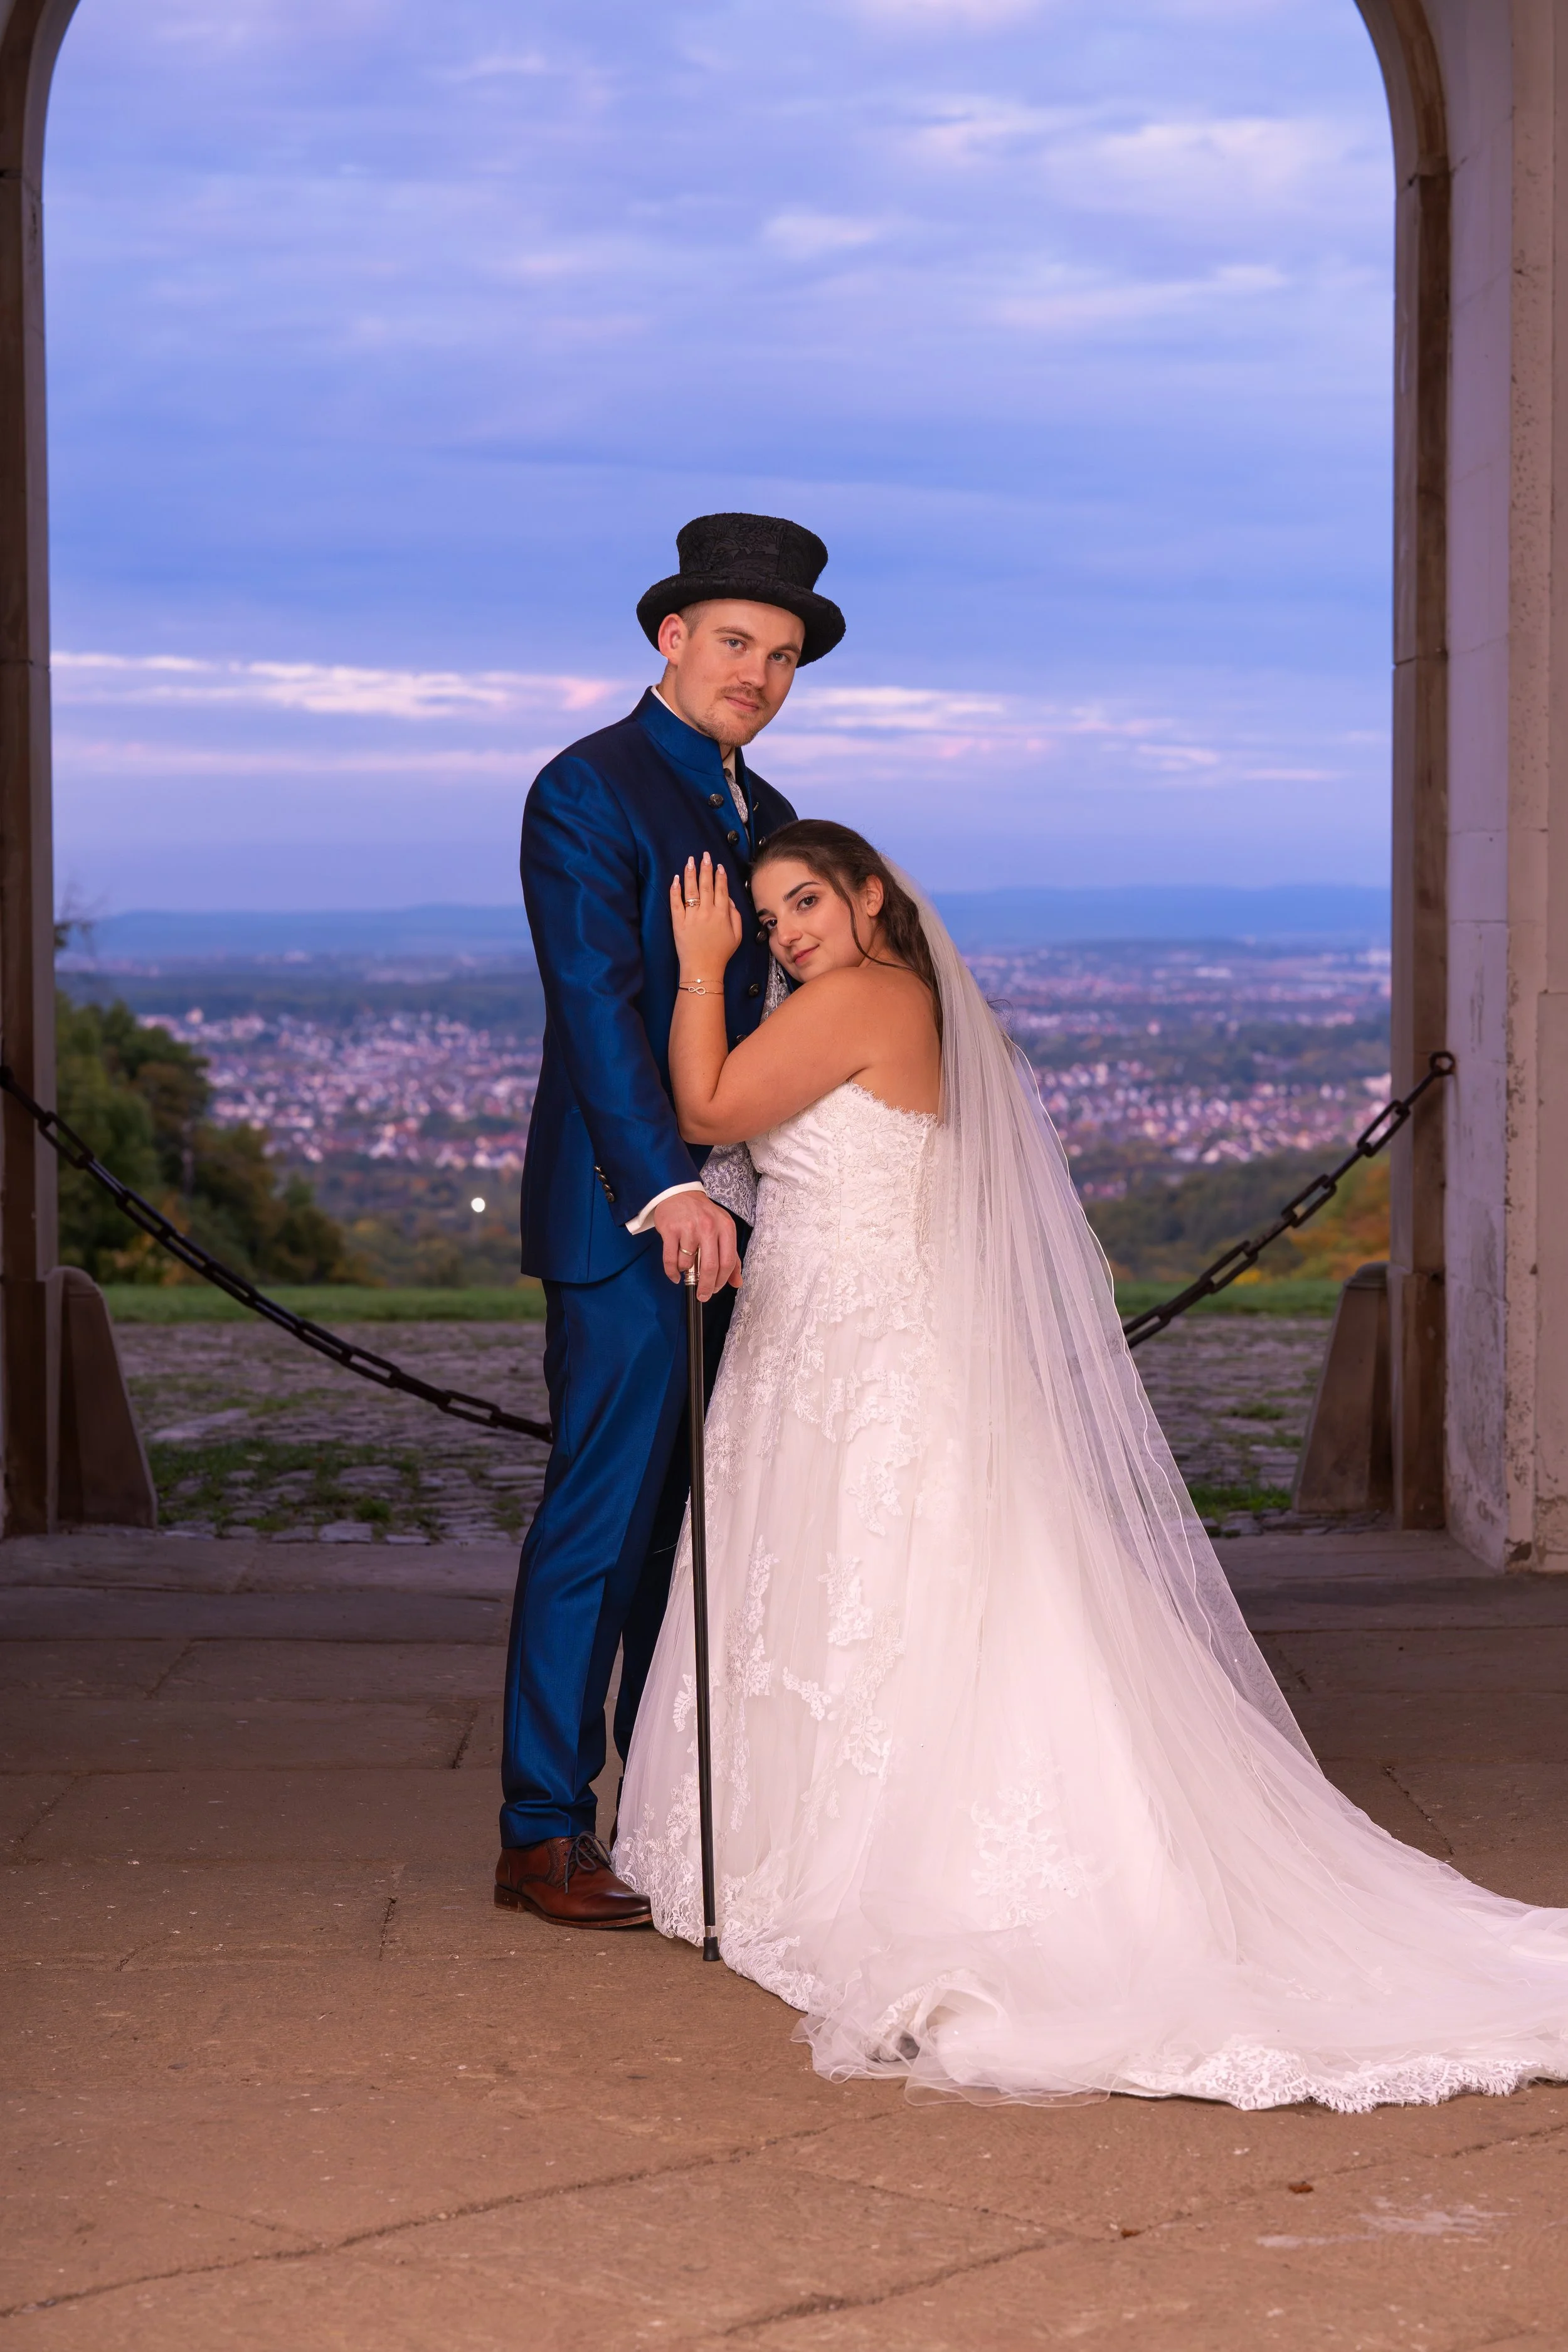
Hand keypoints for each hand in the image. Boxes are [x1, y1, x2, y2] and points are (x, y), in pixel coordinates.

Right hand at [651, 1189, 740, 1297]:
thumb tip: (737, 1283)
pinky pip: (670, 1260)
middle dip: (706, 1287)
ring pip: (688, 1264)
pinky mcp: (670, 1230)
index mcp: (726, 1228)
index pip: (728, 1262)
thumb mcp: (723, 1230)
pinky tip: (675, 1275)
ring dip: (686, 1273)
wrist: (679, 1193)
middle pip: (710, 1267)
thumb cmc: (702, 1214)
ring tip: (686, 1268)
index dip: (722, 1281)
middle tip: (702, 1295)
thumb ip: (732, 1257)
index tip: (715, 1290)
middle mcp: (709, 1227)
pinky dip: (672, 1273)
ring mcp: (688, 1228)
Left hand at [670, 853, 742, 984]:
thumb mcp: (737, 936)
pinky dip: (675, 890)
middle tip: (704, 855)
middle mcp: (707, 912)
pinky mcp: (678, 922)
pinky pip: (676, 903)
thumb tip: (729, 900)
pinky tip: (676, 879)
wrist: (703, 968)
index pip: (722, 889)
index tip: (718, 866)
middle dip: (705, 868)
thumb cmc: (721, 953)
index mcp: (722, 914)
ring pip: (691, 890)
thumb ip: (736, 915)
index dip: (720, 876)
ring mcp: (692, 916)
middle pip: (706, 885)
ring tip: (690, 861)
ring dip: (690, 873)